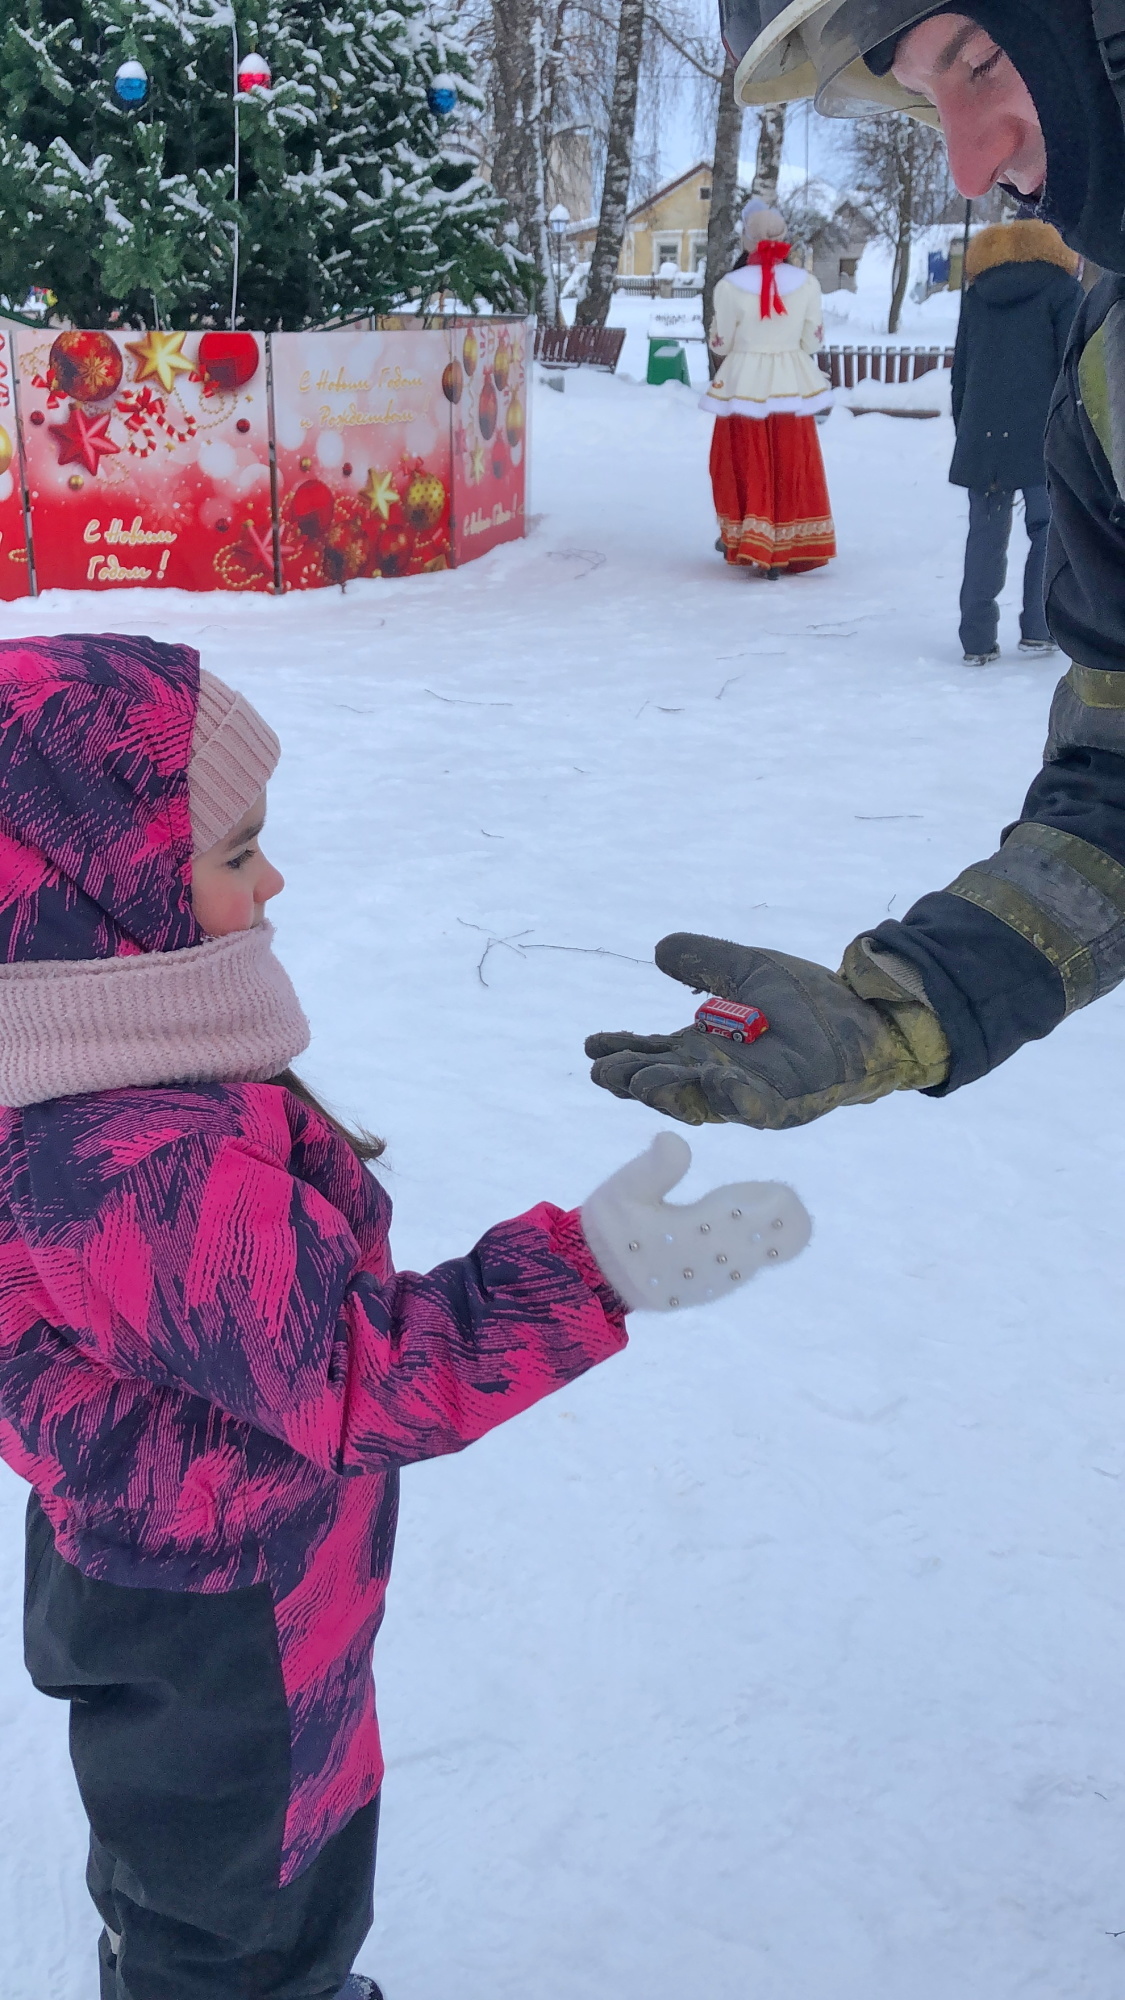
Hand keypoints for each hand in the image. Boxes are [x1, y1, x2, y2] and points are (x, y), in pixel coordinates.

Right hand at [580, 1131, 809, 1312]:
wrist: (593, 1280)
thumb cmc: (610, 1228)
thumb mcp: (622, 1190)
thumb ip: (654, 1167)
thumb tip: (676, 1140)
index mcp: (692, 1234)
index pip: (748, 1220)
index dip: (771, 1205)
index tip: (778, 1190)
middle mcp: (710, 1263)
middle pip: (765, 1244)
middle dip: (778, 1220)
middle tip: (775, 1195)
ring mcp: (711, 1281)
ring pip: (757, 1261)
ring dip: (768, 1236)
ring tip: (761, 1208)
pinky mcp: (706, 1291)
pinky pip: (742, 1272)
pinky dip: (752, 1251)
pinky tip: (745, 1233)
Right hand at [585, 932, 949, 1130]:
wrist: (866, 1013)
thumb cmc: (807, 999)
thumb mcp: (746, 970)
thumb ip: (705, 961)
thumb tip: (659, 950)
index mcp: (703, 1051)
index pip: (652, 1055)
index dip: (621, 1052)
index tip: (591, 1044)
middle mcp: (717, 1079)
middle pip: (665, 1087)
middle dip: (634, 1081)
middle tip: (605, 1071)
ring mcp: (749, 1096)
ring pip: (699, 1104)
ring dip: (669, 1094)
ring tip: (642, 1079)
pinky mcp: (786, 1104)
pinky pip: (754, 1108)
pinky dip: (731, 1098)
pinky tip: (711, 1081)